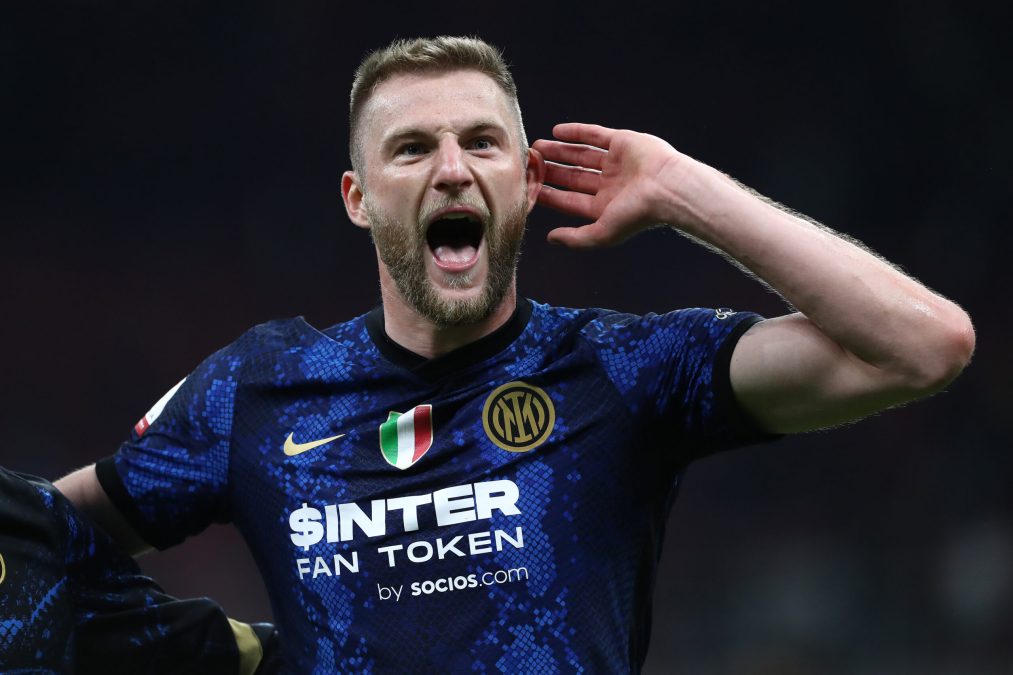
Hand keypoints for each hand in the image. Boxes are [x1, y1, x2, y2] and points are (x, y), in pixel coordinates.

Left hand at [532, 123, 686, 246]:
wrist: (667, 187)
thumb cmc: (637, 214)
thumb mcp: (602, 233)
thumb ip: (576, 238)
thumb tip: (550, 239)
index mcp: (606, 206)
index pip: (571, 200)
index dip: (550, 195)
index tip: (530, 189)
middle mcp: (611, 184)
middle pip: (573, 176)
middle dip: (552, 171)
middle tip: (530, 165)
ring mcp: (617, 162)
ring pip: (581, 155)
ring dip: (559, 151)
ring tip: (537, 147)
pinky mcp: (623, 142)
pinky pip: (595, 135)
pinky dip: (576, 132)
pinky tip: (557, 131)